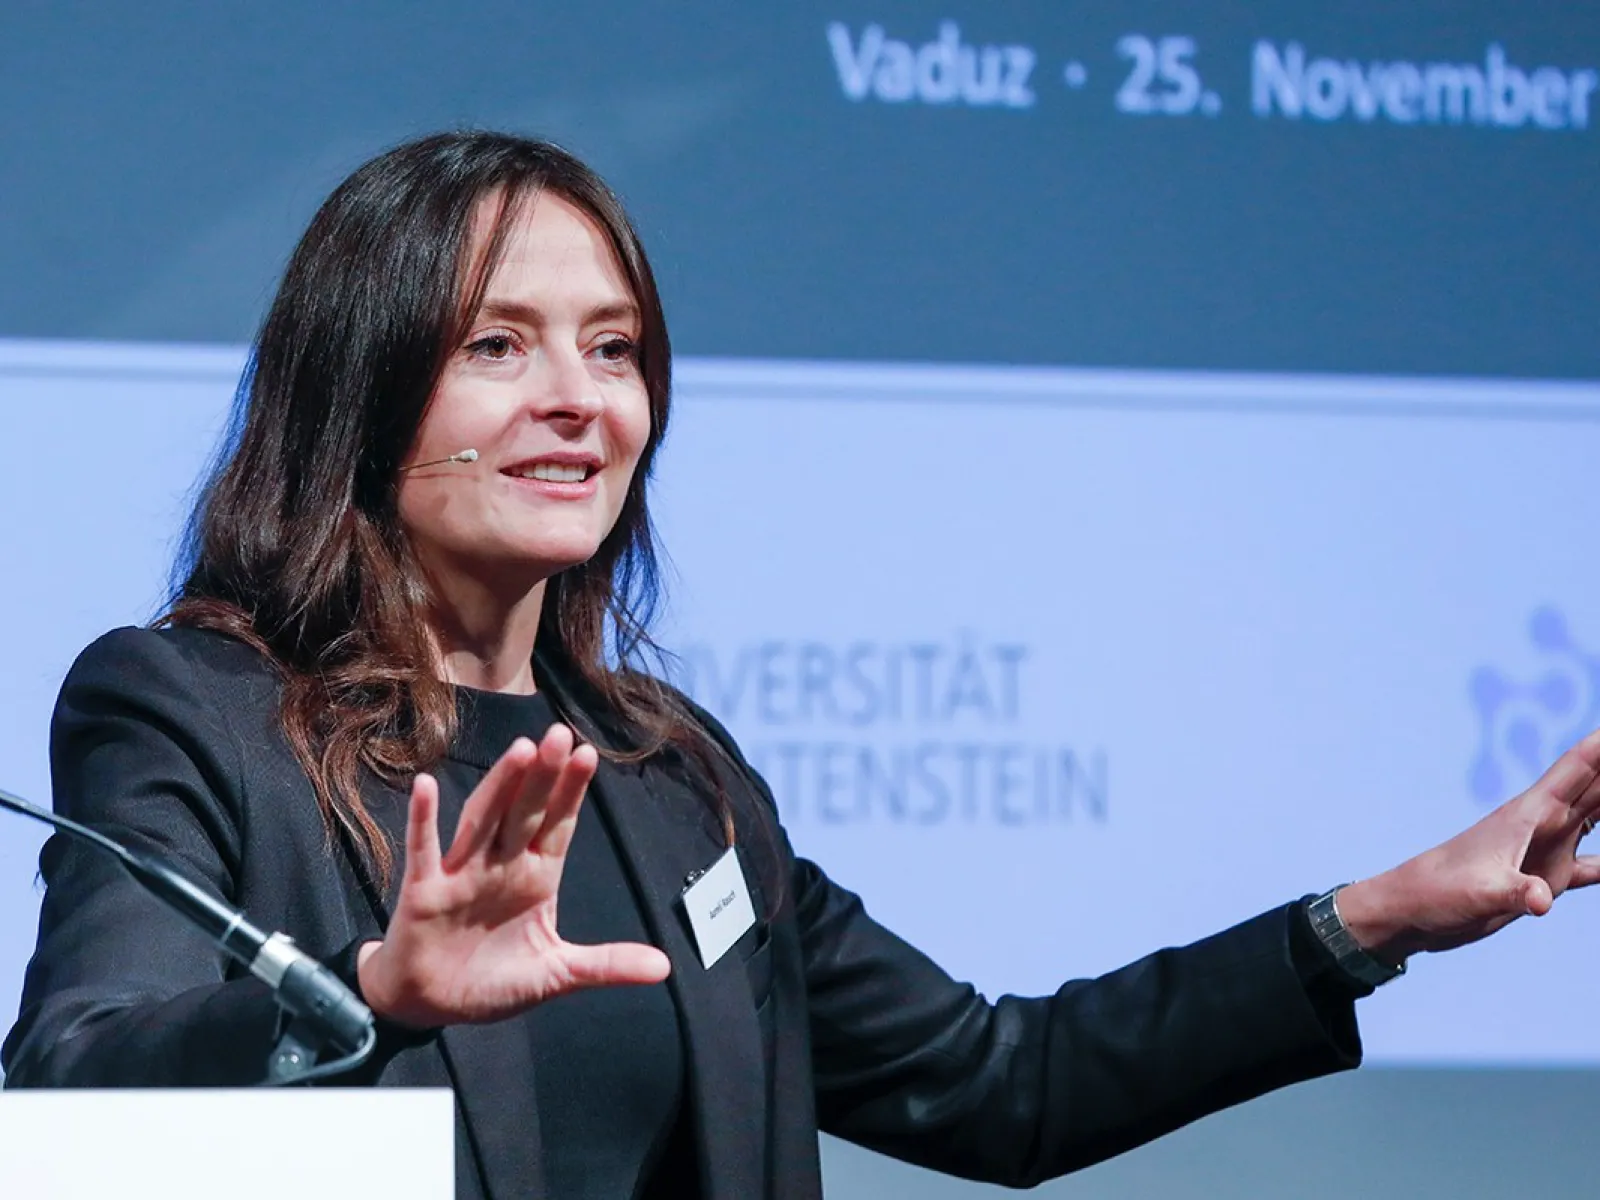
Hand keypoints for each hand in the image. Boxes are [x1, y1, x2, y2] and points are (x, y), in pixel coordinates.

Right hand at [356, 724, 670, 1028]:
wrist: (430, 1004)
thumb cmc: (492, 980)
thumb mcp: (556, 974)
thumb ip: (606, 964)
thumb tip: (664, 967)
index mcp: (536, 877)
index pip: (558, 825)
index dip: (571, 791)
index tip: (588, 753)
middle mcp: (501, 865)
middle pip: (525, 812)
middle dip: (543, 776)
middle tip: (559, 734)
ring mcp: (461, 875)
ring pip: (482, 820)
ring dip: (499, 787)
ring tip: (519, 751)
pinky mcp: (423, 893)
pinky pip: (424, 853)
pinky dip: (423, 821)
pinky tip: (424, 786)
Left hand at [1339, 729, 1599, 963]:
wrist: (1412, 911)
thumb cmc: (1437, 892)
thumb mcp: (1480, 893)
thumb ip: (1515, 892)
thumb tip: (1542, 901)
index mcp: (1530, 814)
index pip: (1578, 767)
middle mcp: (1543, 824)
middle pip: (1598, 785)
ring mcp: (1546, 849)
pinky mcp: (1544, 877)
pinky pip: (1592, 863)